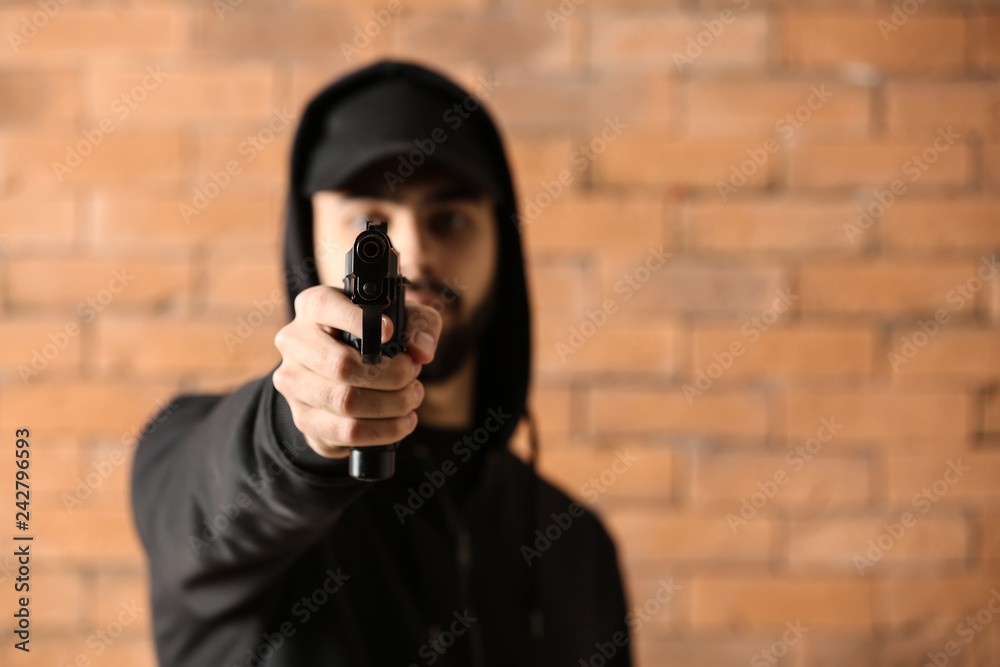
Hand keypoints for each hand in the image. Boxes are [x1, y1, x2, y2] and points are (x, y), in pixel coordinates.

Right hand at [272, 284, 441, 458]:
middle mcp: (294, 343)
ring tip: (412, 398)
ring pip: (345, 402)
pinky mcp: (304, 419)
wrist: (347, 377)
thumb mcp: (401, 319)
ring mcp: (293, 384)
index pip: (324, 307)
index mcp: (312, 307)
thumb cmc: (376, 339)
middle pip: (341, 365)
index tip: (389, 333)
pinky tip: (402, 422)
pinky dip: (384, 430)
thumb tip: (421, 350)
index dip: (357, 320)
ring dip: (391, 404)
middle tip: (413, 374)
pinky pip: (346, 432)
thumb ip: (419, 323)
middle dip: (391, 374)